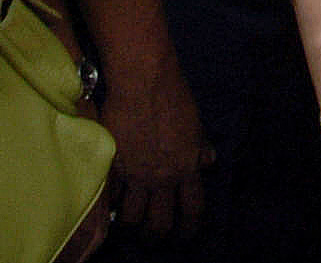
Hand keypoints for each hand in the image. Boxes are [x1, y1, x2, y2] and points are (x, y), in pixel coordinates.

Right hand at [102, 73, 211, 236]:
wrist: (143, 82)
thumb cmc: (173, 97)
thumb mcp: (195, 124)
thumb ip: (199, 147)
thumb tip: (209, 161)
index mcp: (187, 168)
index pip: (193, 209)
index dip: (189, 228)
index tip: (184, 236)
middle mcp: (162, 178)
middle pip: (160, 224)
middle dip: (156, 237)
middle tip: (152, 239)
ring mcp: (136, 175)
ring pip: (132, 218)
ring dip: (131, 225)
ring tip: (128, 224)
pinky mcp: (114, 166)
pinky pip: (111, 196)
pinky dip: (111, 202)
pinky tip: (111, 201)